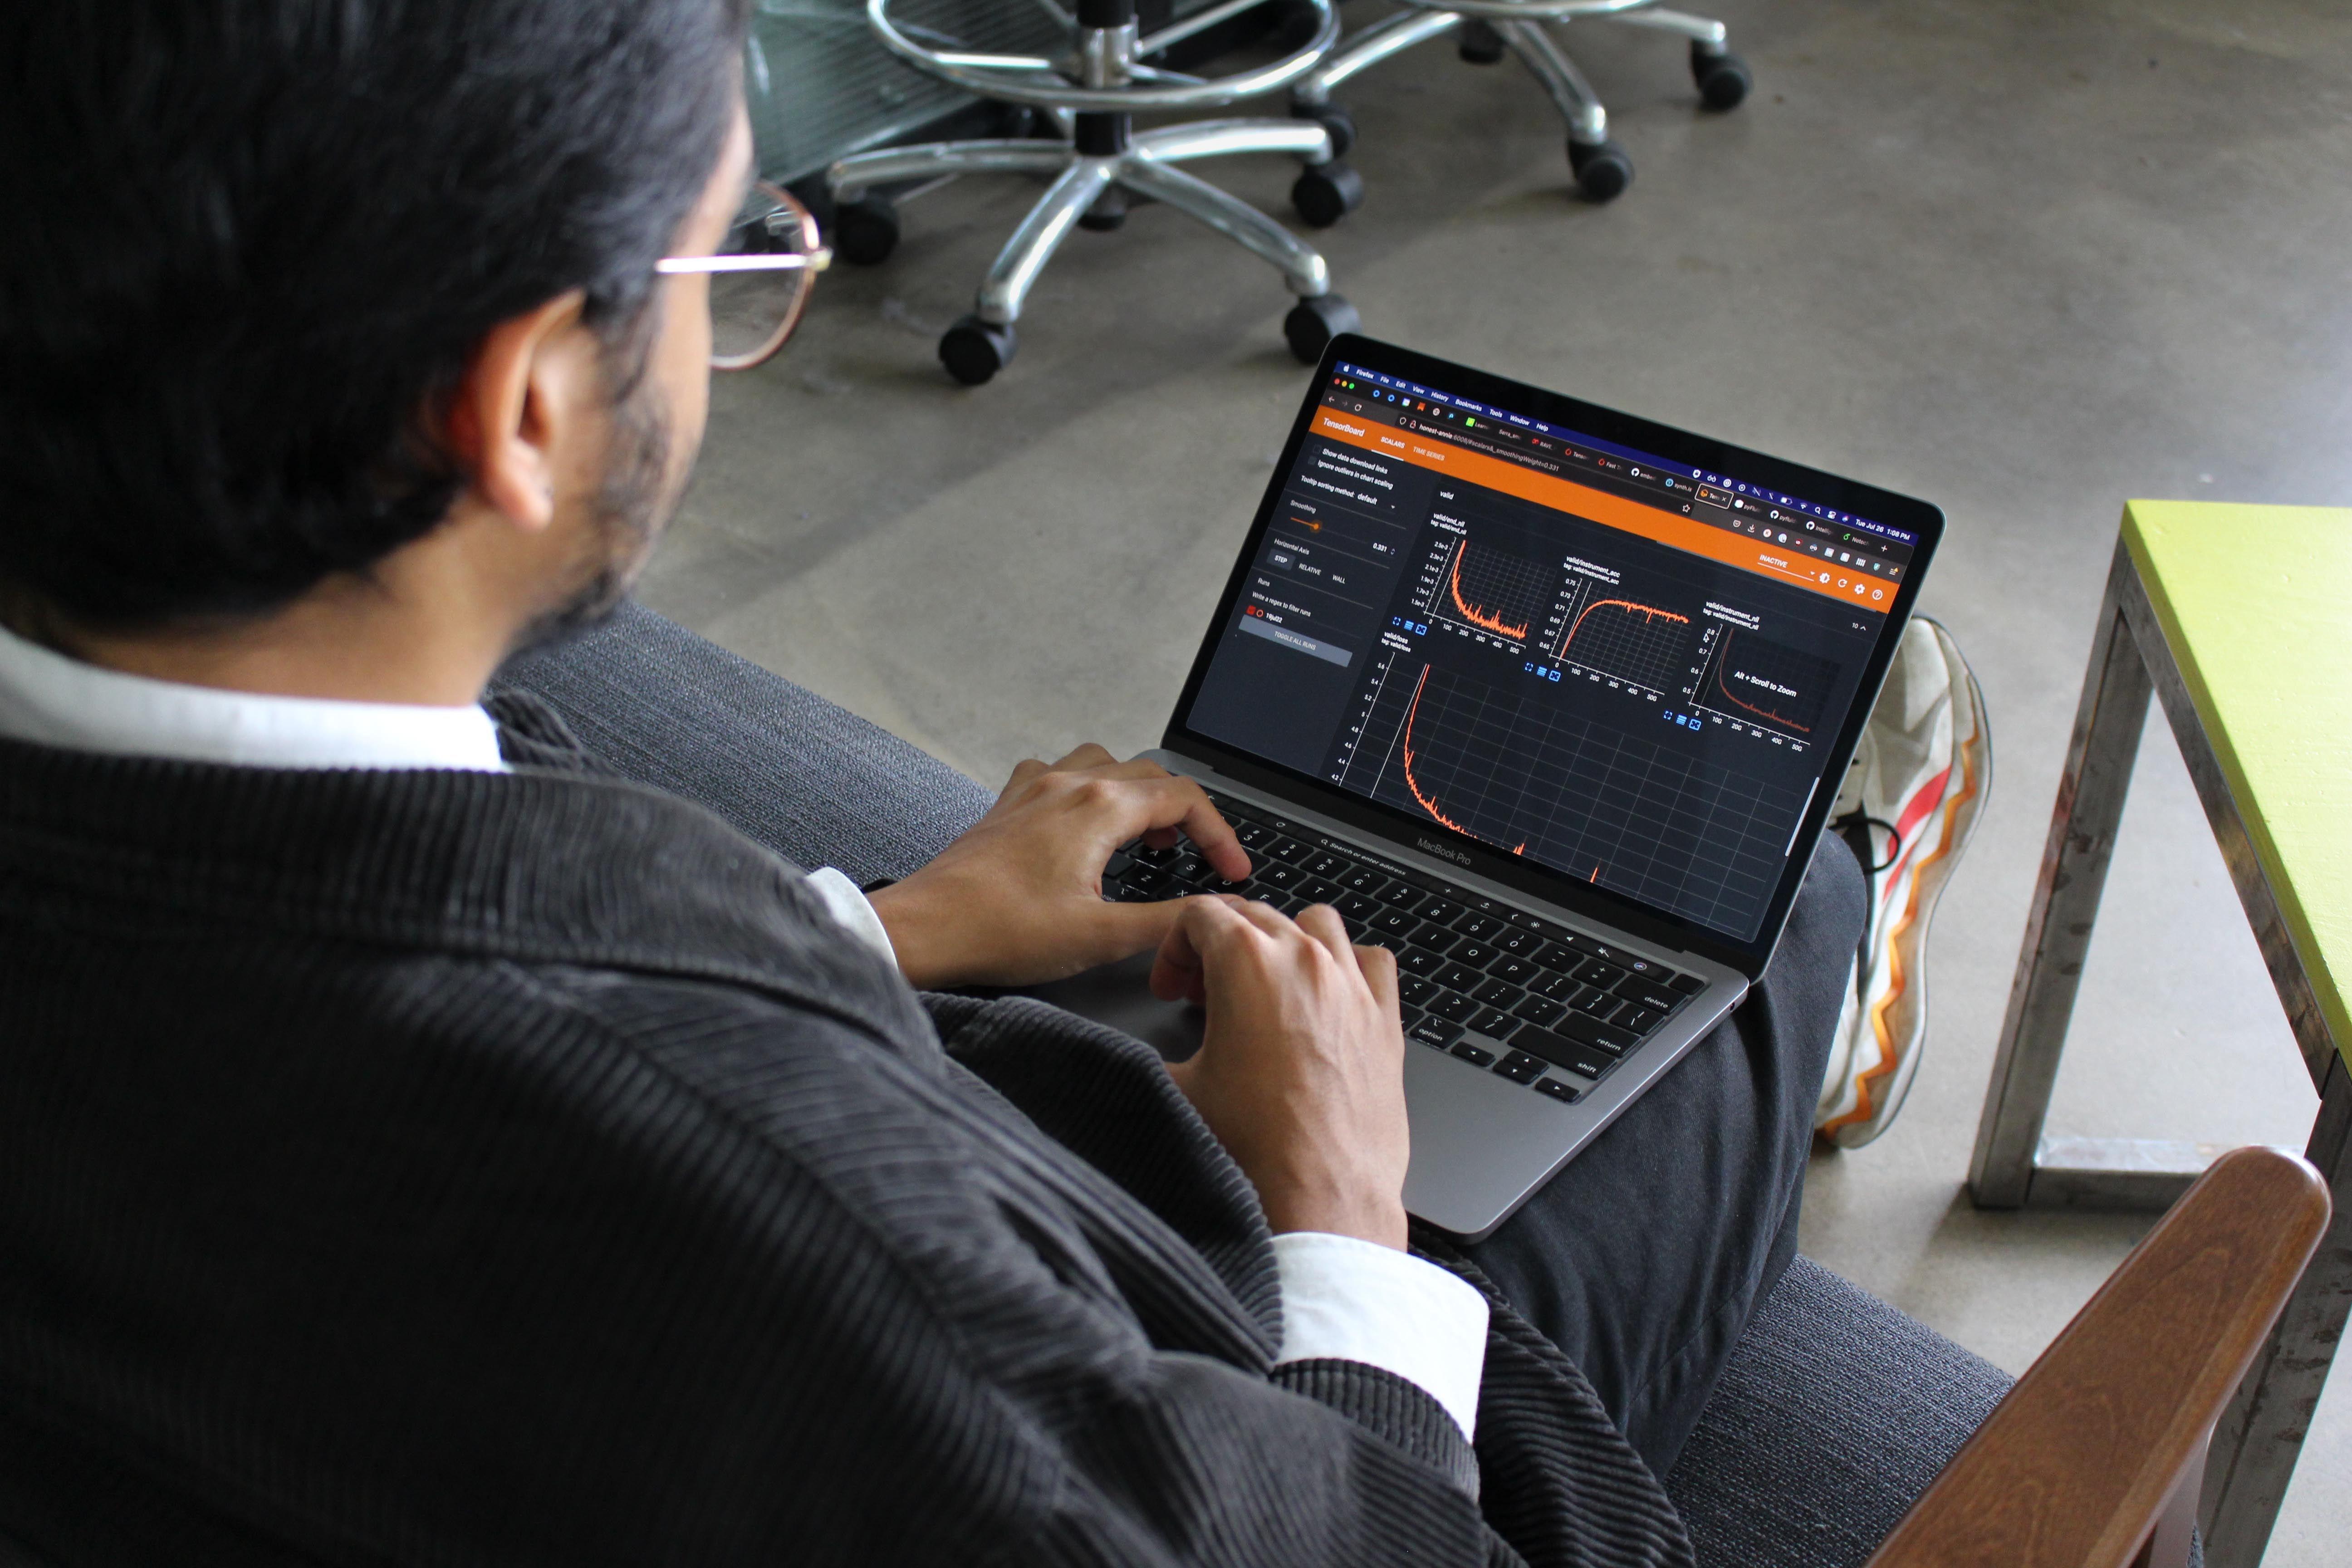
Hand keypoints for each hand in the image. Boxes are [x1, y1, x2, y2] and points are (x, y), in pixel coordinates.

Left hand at [867, 744, 1250, 988]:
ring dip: (1136, 792)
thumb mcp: (1101, 935)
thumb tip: (1212, 913)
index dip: (1220, 833)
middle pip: (1150, 776)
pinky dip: (1086, 789)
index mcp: (1098, 808)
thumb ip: (1168, 921)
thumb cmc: (1000, 931)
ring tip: (1145, 834)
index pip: (1184, 798)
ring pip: (1105, 764)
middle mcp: (1068, 785)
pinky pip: (1058, 773)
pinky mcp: (1009, 806)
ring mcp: (1034, 791)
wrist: (927, 929)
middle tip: (1197, 856)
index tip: (1232, 869)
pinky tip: (1081, 823)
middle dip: (1185, 814)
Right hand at [1154, 898, 1409, 1249]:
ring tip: (1264, 986)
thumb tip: (1120, 1051)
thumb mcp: (1176, 1088)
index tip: (1172, 987)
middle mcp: (1304, 962)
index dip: (1174, 948)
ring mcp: (1352, 986)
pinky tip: (1329, 1000)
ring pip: (1317, 924)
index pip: (1201, 914)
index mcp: (1247, 963)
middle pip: (1254, 916)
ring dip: (1284, 943)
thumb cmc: (1253, 1148)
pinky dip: (1349, 967)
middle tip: (1202, 996)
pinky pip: (1373, 962)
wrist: (1319, 1199)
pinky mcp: (1386, 1020)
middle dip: (1219, 947)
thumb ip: (1145, 1053)